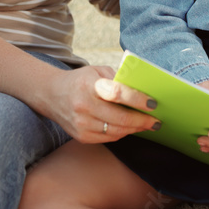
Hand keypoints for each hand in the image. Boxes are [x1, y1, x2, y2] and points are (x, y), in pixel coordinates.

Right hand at [41, 65, 160, 143]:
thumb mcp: (97, 71)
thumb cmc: (81, 80)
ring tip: (147, 125)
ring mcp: (81, 124)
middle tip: (156, 121)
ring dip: (135, 129)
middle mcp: (84, 106)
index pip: (118, 94)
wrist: (51, 95)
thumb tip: (143, 92)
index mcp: (89, 85)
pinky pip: (108, 138)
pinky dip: (122, 133)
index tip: (153, 104)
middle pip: (120, 119)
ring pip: (116, 131)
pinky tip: (130, 128)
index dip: (138, 100)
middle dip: (142, 121)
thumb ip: (118, 79)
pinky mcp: (81, 136)